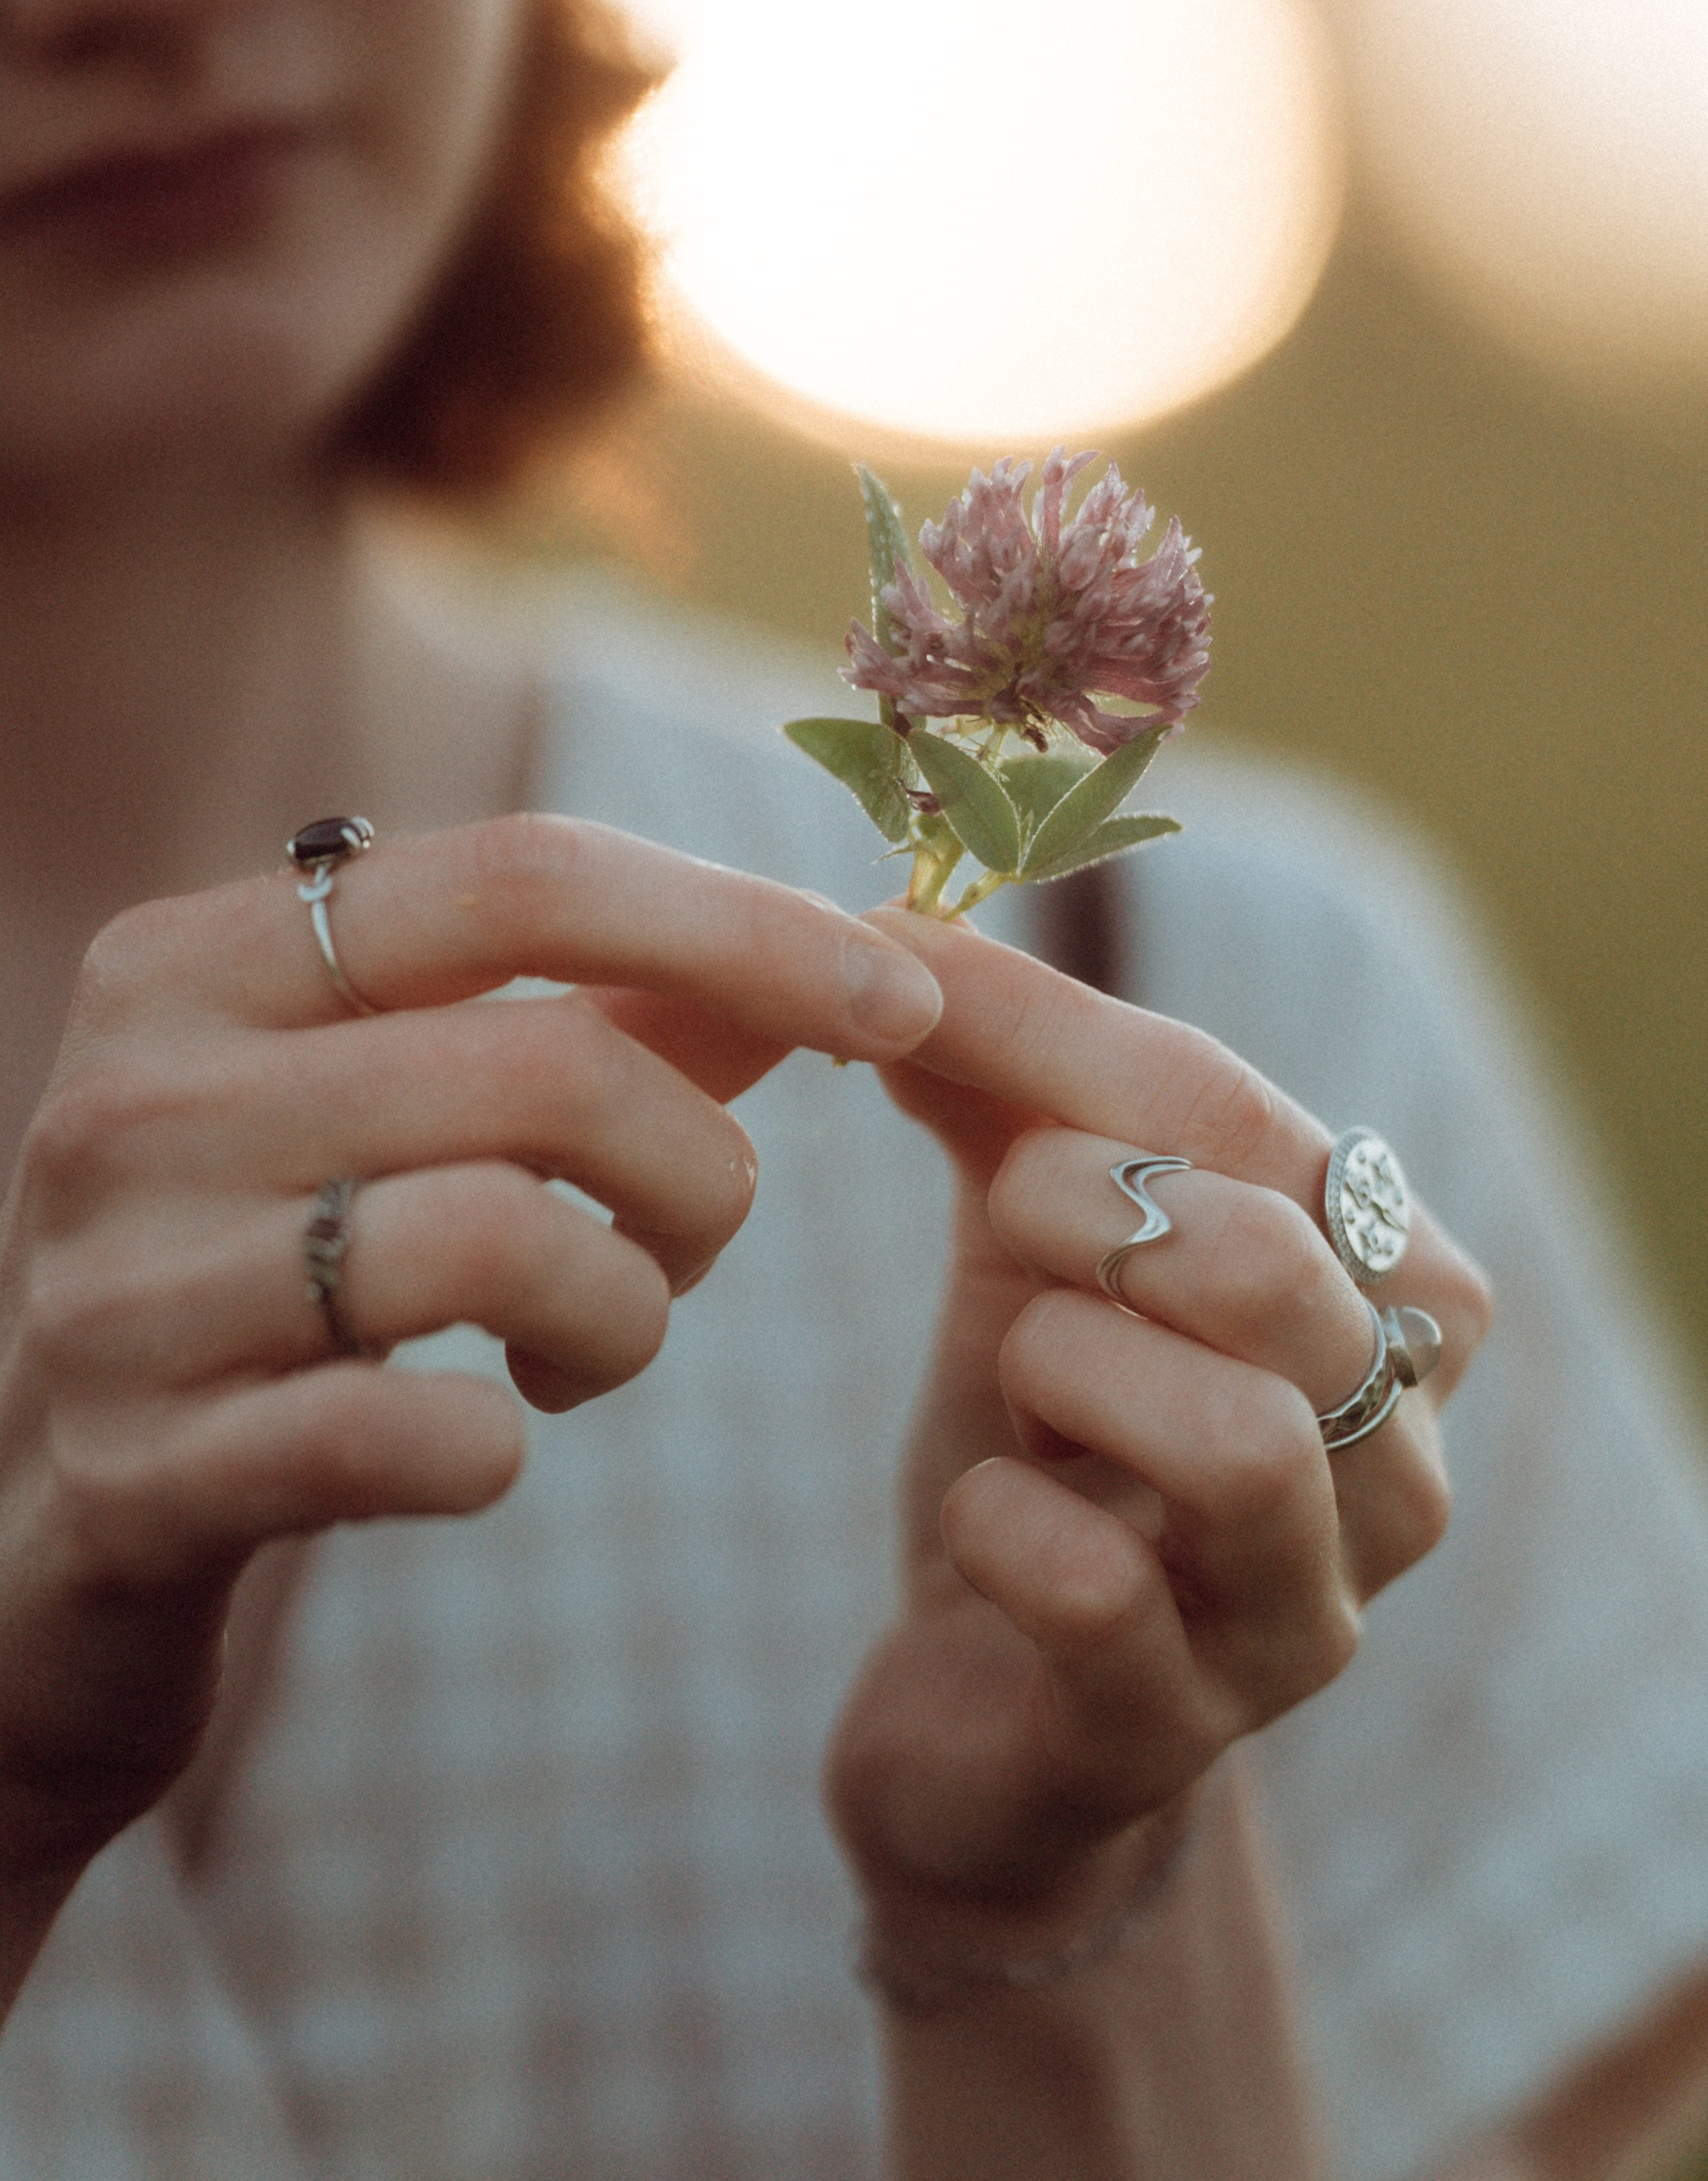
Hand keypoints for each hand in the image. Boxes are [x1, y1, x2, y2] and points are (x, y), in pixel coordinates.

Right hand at [0, 815, 941, 1958]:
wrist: (18, 1546)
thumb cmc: (258, 1284)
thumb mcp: (385, 1117)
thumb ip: (589, 1026)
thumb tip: (822, 960)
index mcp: (199, 962)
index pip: (525, 876)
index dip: (743, 926)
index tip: (904, 998)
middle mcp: (138, 1098)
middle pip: (548, 1068)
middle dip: (703, 1169)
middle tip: (698, 1240)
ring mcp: (121, 1291)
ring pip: (502, 1240)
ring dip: (626, 1312)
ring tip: (595, 1347)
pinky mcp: (139, 1477)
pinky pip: (409, 1439)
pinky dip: (499, 1449)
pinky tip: (489, 1446)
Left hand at [826, 908, 1488, 1967]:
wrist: (991, 1709)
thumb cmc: (1042, 1440)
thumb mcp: (1032, 1249)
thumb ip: (999, 1095)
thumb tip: (903, 932)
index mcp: (1391, 1299)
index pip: (1242, 1111)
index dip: (1047, 1027)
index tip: (892, 958)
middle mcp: (1401, 1457)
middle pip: (1270, 1261)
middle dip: (1083, 1208)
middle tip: (994, 1214)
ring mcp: (1308, 1611)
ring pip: (1238, 1439)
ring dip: (1067, 1371)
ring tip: (1020, 1382)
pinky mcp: (1186, 1735)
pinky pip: (1100, 1596)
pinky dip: (1000, 1524)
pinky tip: (980, 1520)